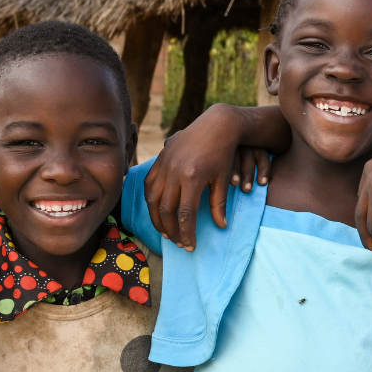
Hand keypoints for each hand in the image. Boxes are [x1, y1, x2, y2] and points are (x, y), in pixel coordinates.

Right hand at [145, 104, 285, 249]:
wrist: (215, 125)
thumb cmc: (222, 154)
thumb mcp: (223, 180)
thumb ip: (219, 204)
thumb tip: (221, 227)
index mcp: (192, 179)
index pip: (185, 214)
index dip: (186, 233)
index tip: (190, 246)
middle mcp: (174, 172)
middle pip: (166, 210)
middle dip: (171, 230)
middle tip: (178, 243)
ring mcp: (164, 165)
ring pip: (153, 200)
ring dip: (158, 220)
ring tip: (167, 232)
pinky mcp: (159, 160)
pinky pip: (149, 185)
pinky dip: (151, 201)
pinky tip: (157, 212)